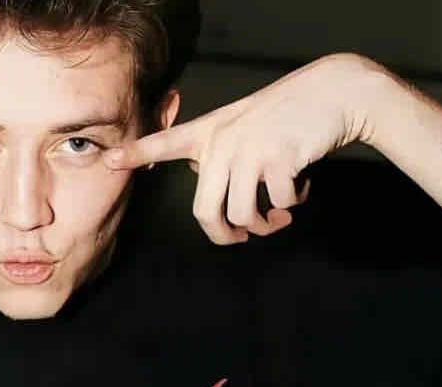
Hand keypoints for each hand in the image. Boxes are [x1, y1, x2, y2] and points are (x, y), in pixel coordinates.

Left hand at [105, 53, 387, 243]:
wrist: (333, 92)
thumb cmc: (287, 114)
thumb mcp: (242, 126)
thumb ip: (217, 153)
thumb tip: (203, 184)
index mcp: (210, 132)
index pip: (165, 143)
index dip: (136, 153)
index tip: (108, 161)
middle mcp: (223, 141)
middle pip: (206, 212)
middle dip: (225, 236)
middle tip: (242, 239)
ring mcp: (250, 149)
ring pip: (243, 214)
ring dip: (265, 225)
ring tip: (278, 216)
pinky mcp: (279, 159)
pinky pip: (280, 204)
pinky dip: (294, 205)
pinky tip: (303, 187)